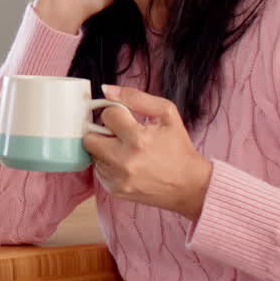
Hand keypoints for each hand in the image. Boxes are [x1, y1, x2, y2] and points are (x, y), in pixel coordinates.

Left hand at [82, 85, 212, 221]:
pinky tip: (125, 164)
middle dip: (103, 132)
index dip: (117, 114)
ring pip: (92, 154)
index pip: (107, 115)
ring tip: (125, 150)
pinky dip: (108, 165)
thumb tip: (106, 90)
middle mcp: (124, 161)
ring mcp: (117, 179)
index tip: (127, 120)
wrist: (189, 186)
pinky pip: (98, 170)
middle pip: (90, 137)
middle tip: (120, 134)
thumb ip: (136, 97)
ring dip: (105, 149)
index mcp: (138, 139)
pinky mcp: (114, 190)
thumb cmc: (178, 148)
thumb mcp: (167, 114)